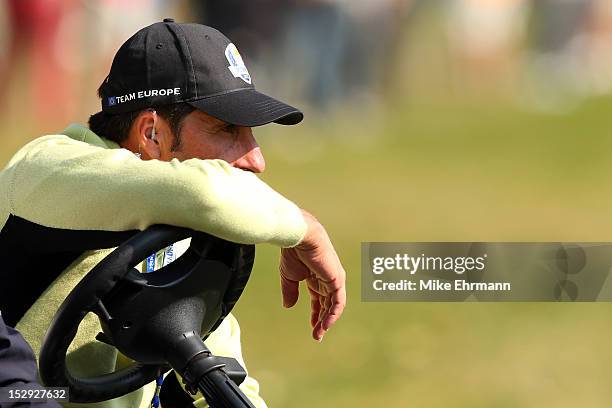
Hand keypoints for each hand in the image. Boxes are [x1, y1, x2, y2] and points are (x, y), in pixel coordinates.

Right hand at [279, 209, 346, 340]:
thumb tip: (288, 306)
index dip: (315, 314)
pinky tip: (325, 324)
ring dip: (326, 320)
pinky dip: (332, 314)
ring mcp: (334, 280)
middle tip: (316, 335)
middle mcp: (327, 279)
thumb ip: (290, 291)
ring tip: (319, 333)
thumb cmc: (294, 252)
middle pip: (327, 304)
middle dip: (321, 320)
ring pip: (333, 305)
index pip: (319, 299)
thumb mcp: (289, 276)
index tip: (312, 327)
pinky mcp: (337, 280)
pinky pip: (338, 302)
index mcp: (316, 277)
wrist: (300, 238)